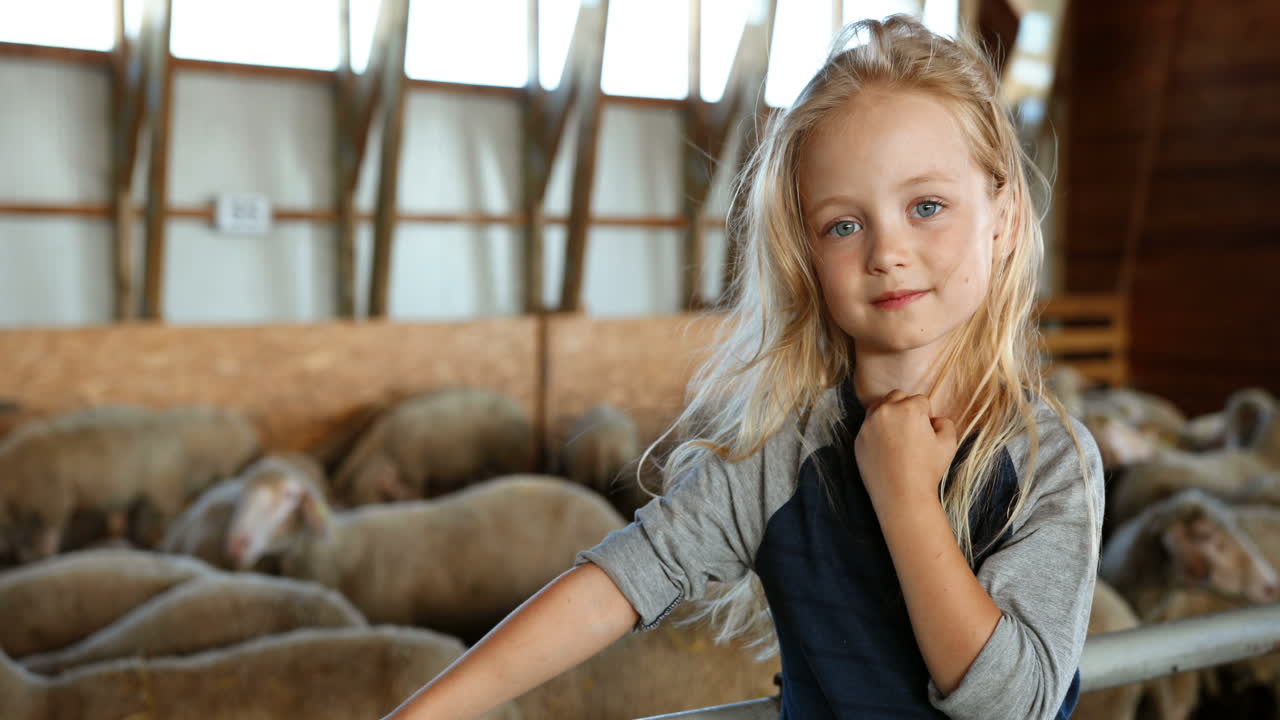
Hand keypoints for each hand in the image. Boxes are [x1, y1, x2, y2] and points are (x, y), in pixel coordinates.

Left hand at [854, 389, 958, 508]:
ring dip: (890, 414)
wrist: (901, 495)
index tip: (926, 432)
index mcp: (908, 409)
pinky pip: (869, 425)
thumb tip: (935, 419)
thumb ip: (945, 423)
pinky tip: (886, 447)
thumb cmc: (927, 470)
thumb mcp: (948, 444)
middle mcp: (885, 411)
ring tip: (899, 435)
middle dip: (906, 408)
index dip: (927, 415)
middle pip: (898, 396)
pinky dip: (877, 430)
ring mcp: (868, 424)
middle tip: (912, 430)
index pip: (920, 400)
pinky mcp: (858, 438)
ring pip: (880, 407)